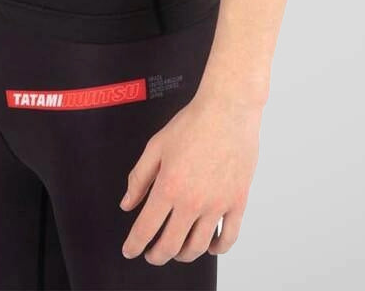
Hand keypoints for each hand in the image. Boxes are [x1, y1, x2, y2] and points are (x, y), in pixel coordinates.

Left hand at [119, 89, 260, 262]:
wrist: (228, 109)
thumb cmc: (193, 123)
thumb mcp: (156, 146)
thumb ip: (139, 178)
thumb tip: (127, 204)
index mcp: (168, 187)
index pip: (146, 229)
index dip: (134, 245)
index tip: (130, 250)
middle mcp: (192, 201)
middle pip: (170, 246)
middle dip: (156, 255)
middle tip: (152, 254)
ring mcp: (217, 205)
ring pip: (198, 247)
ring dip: (184, 255)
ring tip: (177, 250)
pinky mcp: (237, 202)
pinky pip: (228, 237)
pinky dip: (217, 249)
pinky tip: (210, 246)